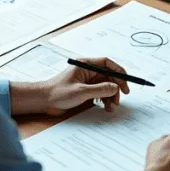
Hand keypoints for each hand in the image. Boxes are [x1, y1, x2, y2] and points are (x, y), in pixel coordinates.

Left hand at [11, 57, 129, 115]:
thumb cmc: (57, 92)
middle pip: (109, 77)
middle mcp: (88, 72)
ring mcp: (87, 82)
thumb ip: (100, 89)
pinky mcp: (85, 91)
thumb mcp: (81, 91)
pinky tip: (105, 107)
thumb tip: (116, 87)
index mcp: (86, 65)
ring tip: (111, 107)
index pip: (107, 64)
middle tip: (120, 99)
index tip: (126, 82)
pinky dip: (105, 100)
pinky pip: (100, 93)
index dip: (119, 72)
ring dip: (111, 97)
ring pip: (106, 87)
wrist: (43, 101)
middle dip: (116, 88)